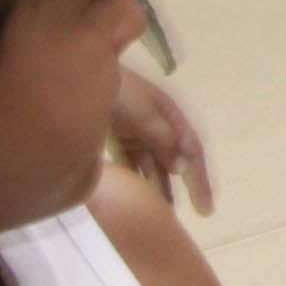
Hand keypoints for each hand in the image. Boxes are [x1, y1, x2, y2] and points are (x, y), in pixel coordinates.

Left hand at [108, 66, 215, 217]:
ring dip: (160, 186)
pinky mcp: (116, 136)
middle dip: (186, 185)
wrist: (79, 73)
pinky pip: (132, 162)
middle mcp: (157, 124)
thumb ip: (164, 140)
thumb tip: (181, 168)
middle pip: (175, 159)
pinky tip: (137, 195)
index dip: (200, 179)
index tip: (205, 209)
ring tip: (164, 212)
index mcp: (170, 115)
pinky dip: (137, 178)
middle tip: (197, 213)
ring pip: (153, 164)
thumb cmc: (120, 91)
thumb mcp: (147, 114)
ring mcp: (136, 130)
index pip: (192, 151)